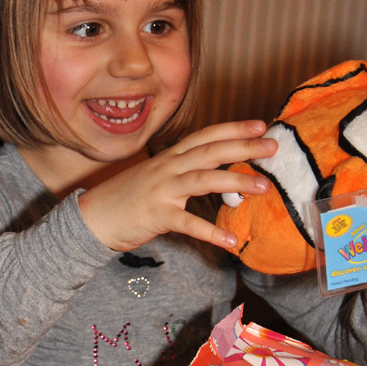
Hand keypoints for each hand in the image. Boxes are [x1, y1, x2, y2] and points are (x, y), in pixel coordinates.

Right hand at [77, 120, 276, 251]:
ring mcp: (162, 190)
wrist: (92, 217)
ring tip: (265, 187)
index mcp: (169, 158)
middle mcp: (168, 168)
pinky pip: (188, 224)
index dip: (234, 128)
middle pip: (210, 151)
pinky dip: (211, 232)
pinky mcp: (156, 215)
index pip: (206, 136)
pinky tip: (231, 241)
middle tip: (273, 146)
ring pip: (204, 179)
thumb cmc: (127, 199)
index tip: (261, 124)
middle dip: (244, 146)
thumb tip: (220, 178)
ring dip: (237, 181)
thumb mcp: (157, 178)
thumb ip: (185, 175)